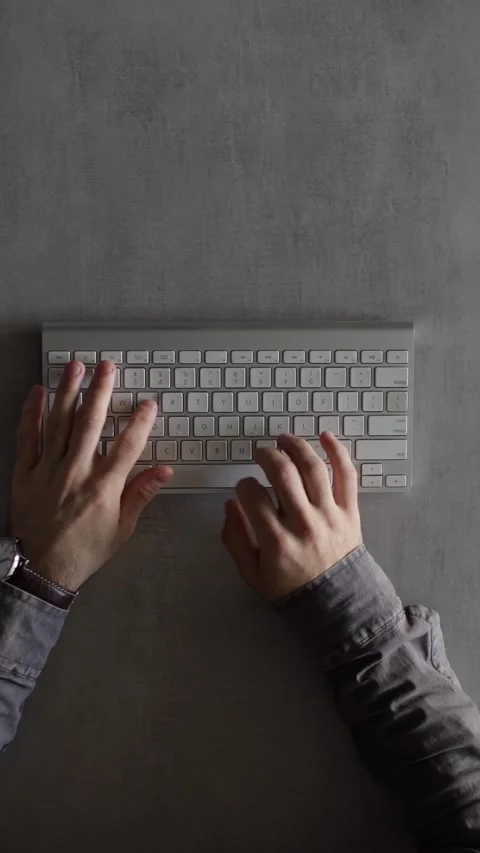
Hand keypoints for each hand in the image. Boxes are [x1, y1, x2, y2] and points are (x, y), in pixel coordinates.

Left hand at [10, 360, 173, 590]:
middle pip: (90, 422)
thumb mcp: (121, 528)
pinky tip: (39, 392)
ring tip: (76, 367)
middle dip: (100, 391)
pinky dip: (33, 413)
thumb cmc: (86, 550)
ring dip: (68, 391)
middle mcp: (76, 472)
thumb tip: (164, 471)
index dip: (140, 422)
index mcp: (103, 487)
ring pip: (59, 422)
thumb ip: (141, 494)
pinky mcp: (25, 473)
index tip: (149, 403)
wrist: (43, 569)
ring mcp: (48, 470)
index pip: (127, 445)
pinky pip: (28, 437)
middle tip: (107, 367)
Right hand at [222, 432, 362, 601]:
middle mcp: (303, 523)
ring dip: (296, 447)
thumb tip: (230, 504)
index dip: (243, 484)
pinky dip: (338, 452)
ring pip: (313, 469)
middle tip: (260, 453)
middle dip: (266, 456)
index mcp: (276, 540)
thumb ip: (235, 538)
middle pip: (283, 474)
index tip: (244, 486)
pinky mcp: (350, 511)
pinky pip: (347, 475)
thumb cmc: (289, 587)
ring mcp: (329, 515)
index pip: (253, 495)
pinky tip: (325, 436)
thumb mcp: (251, 573)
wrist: (336, 602)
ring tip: (284, 439)